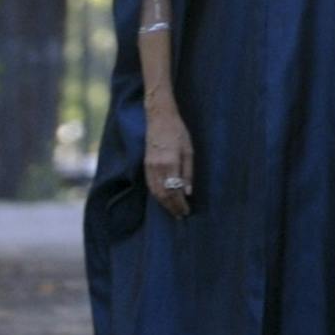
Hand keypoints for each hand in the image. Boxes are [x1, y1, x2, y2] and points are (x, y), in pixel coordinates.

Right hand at [144, 100, 193, 218]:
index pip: (174, 191)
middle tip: (180, 215)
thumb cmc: (178, 133)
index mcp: (170, 164)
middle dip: (172, 207)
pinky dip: (156, 194)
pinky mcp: (145, 164)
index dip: (179, 204)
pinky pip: (150, 184)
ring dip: (163, 203)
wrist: (159, 119)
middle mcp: (157, 167)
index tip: (186, 212)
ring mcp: (149, 166)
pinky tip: (163, 199)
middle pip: (163, 194)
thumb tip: (188, 193)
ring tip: (173, 210)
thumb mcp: (189, 152)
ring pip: (155, 191)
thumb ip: (188, 173)